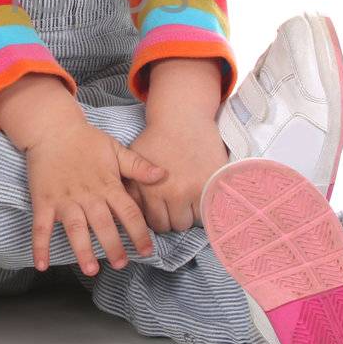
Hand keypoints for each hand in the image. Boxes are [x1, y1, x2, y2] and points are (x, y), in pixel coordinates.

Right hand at [22, 119, 166, 275]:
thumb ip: (138, 166)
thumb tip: (164, 174)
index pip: (128, 212)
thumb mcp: (115, 149)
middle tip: (121, 264)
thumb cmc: (86, 140)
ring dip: (83, 250)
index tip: (147, 250)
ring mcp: (64, 200)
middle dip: (114, 246)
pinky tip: (41, 265)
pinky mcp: (43, 201)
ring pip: (75, 229)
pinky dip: (39, 246)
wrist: (52, 128)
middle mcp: (87, 195)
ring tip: (91, 269)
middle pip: (103, 225)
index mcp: (107, 185)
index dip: (139, 232)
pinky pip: (40, 227)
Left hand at [126, 116, 229, 232]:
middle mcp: (173, 193)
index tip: (163, 211)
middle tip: (177, 206)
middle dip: (175, 218)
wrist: (181, 118)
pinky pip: (210, 210)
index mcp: (151, 189)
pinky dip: (206, 207)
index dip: (160, 218)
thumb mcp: (134, 162)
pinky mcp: (213, 184)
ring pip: (193, 220)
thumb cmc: (156, 139)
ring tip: (189, 200)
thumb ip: (131, 189)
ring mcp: (195, 190)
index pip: (156, 223)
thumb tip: (129, 213)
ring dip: (191, 214)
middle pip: (175, 225)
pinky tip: (201, 196)